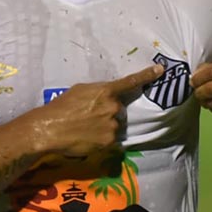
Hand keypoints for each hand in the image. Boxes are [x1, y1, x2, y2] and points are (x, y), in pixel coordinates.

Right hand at [28, 64, 163, 157]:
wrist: (50, 128)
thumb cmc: (62, 106)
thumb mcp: (81, 90)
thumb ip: (98, 92)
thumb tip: (105, 97)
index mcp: (106, 91)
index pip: (131, 81)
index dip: (147, 75)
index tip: (161, 69)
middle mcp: (113, 107)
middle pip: (119, 109)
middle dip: (108, 112)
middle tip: (89, 116)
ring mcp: (112, 125)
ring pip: (114, 125)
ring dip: (105, 126)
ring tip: (85, 128)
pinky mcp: (109, 141)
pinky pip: (110, 139)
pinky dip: (101, 139)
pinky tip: (87, 137)